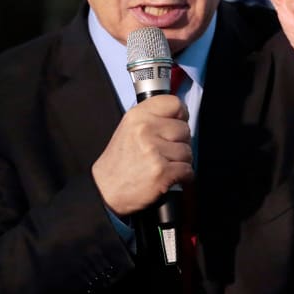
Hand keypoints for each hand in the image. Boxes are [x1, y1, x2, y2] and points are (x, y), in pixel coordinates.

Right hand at [92, 95, 192, 215]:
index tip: (176, 125)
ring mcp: (153, 150)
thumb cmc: (120, 162)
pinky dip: (183, 177)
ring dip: (181, 162)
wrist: (105, 190)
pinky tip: (169, 177)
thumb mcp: (129, 129)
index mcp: (137, 115)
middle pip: (185, 130)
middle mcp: (145, 129)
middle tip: (165, 153)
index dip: (181, 116)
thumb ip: (153, 119)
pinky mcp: (161, 171)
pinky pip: (188, 170)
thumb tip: (181, 118)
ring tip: (163, 166)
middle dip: (180, 143)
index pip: (174, 103)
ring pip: (188, 152)